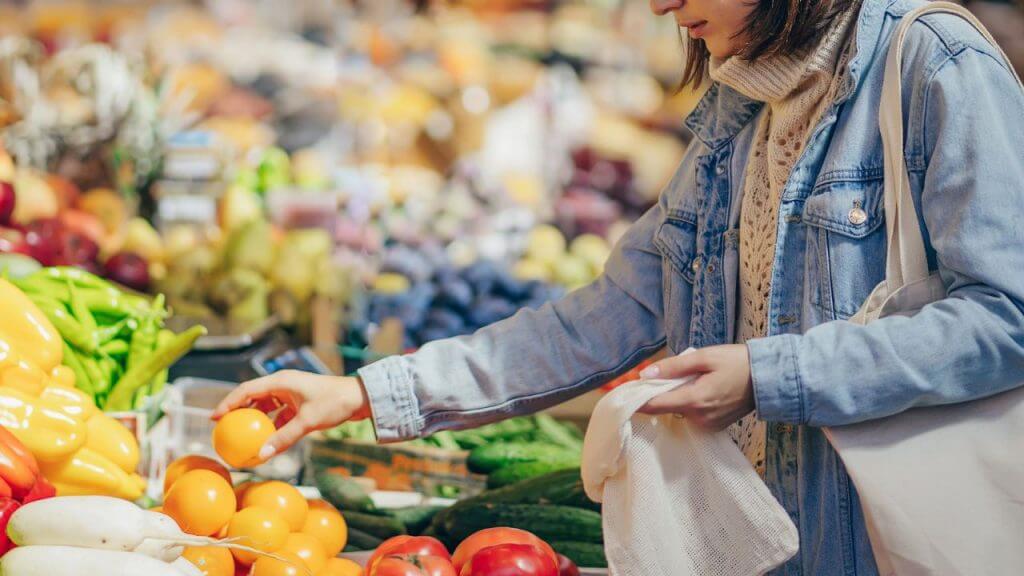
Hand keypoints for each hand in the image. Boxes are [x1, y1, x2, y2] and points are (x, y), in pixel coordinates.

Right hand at [212, 372, 370, 458]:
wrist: (359, 398)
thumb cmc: (335, 403)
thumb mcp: (307, 422)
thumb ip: (284, 438)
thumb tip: (261, 455)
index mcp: (281, 381)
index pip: (246, 390)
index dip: (228, 403)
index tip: (214, 418)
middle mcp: (283, 384)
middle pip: (253, 396)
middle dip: (237, 411)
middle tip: (222, 428)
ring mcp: (292, 393)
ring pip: (266, 406)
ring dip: (255, 420)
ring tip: (241, 436)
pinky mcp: (300, 403)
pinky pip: (279, 414)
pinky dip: (272, 426)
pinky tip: (266, 441)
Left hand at [636, 344, 754, 429]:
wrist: (769, 378)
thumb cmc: (737, 362)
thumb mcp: (703, 357)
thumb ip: (673, 367)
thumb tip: (646, 374)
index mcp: (695, 400)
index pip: (655, 405)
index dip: (638, 399)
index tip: (626, 391)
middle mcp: (700, 418)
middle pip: (666, 407)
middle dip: (662, 391)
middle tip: (670, 372)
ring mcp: (708, 425)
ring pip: (679, 411)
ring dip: (677, 396)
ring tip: (695, 378)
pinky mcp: (715, 427)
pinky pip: (692, 415)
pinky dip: (690, 403)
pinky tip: (703, 389)